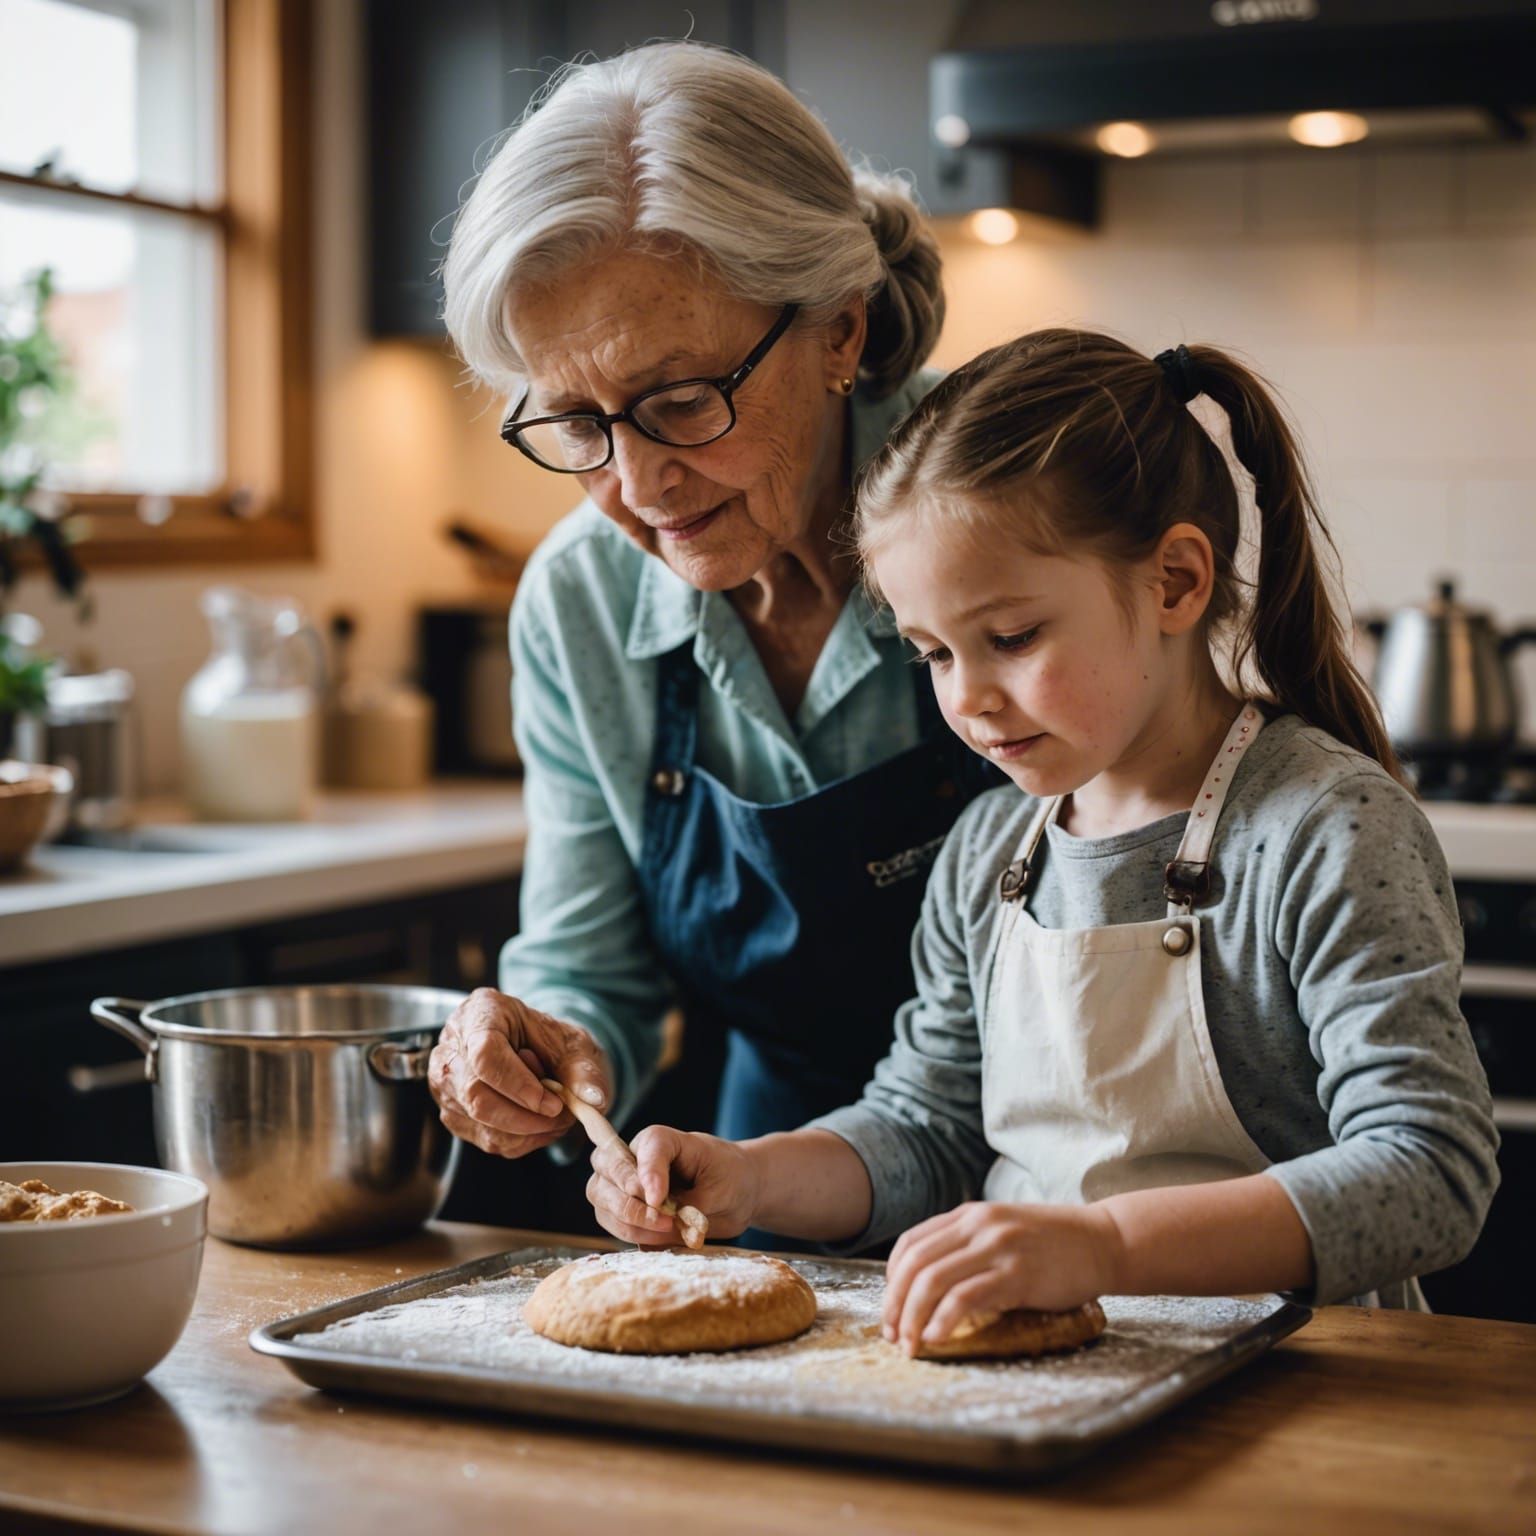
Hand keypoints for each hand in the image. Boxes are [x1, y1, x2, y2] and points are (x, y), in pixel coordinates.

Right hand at [428, 987, 611, 1158]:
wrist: (533, 1047)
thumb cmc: (547, 1039)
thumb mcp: (572, 1043)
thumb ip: (583, 1069)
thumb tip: (594, 1100)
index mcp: (481, 1013)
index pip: (485, 1054)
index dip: (518, 1083)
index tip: (551, 1101)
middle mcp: (452, 1047)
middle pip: (476, 1095)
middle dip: (526, 1114)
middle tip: (562, 1113)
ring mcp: (445, 1083)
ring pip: (480, 1122)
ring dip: (527, 1130)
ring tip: (555, 1115)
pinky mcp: (452, 1113)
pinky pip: (485, 1139)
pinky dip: (520, 1139)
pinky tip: (538, 1122)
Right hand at [586, 1125, 759, 1246]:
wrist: (737, 1194)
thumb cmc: (730, 1179)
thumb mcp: (721, 1188)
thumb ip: (690, 1203)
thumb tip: (659, 1217)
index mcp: (663, 1140)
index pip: (647, 1146)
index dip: (649, 1173)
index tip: (659, 1200)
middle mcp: (636, 1157)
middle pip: (606, 1167)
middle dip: (627, 1200)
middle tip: (662, 1220)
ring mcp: (626, 1182)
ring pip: (600, 1197)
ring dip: (626, 1221)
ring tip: (665, 1230)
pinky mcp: (626, 1209)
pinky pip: (611, 1222)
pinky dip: (629, 1234)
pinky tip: (658, 1238)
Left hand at [882, 1201, 1124, 1355]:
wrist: (1103, 1241)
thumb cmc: (1054, 1245)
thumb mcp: (1002, 1231)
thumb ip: (969, 1246)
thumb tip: (930, 1285)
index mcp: (969, 1215)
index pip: (911, 1244)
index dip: (892, 1279)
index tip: (892, 1308)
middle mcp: (977, 1225)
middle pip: (915, 1264)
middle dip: (895, 1304)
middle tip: (892, 1336)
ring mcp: (997, 1247)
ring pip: (933, 1281)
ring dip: (913, 1318)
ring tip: (910, 1344)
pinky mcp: (1017, 1274)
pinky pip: (967, 1297)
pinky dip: (944, 1320)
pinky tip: (937, 1337)